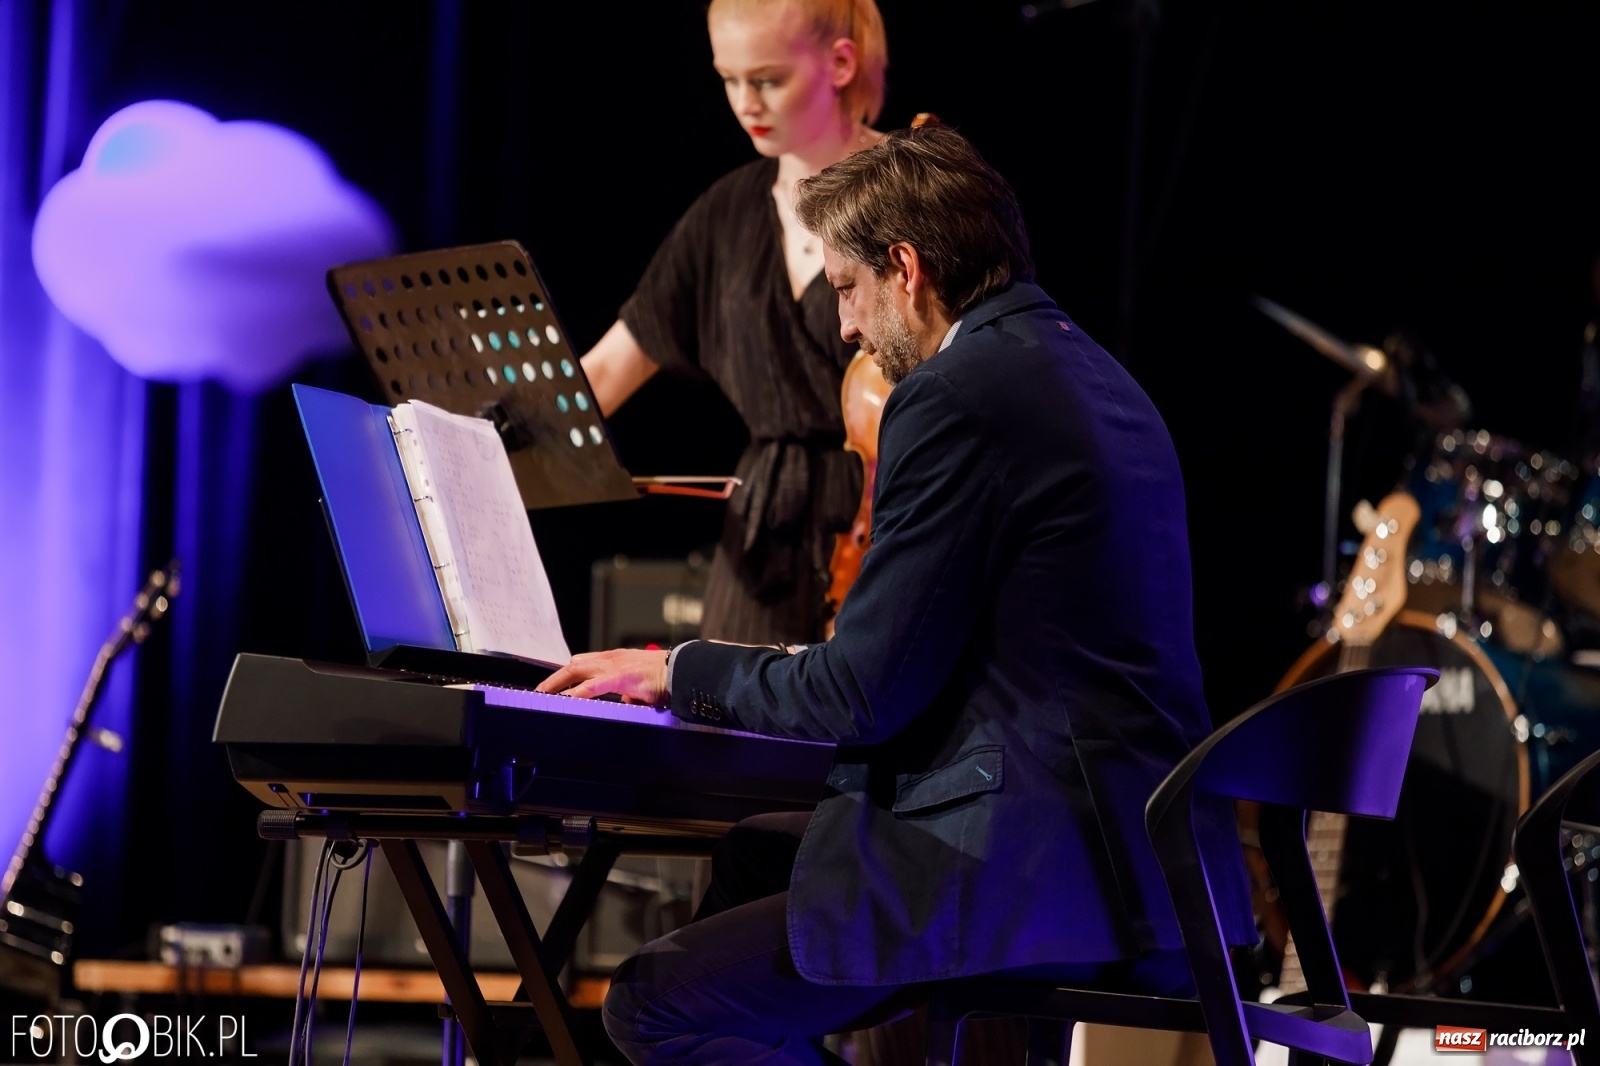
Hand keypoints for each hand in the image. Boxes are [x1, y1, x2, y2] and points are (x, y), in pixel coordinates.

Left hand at [537, 648, 669, 705]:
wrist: (682, 671)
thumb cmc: (664, 678)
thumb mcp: (640, 686)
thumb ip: (629, 693)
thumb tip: (625, 703)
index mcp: (614, 660)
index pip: (583, 663)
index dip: (566, 674)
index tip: (551, 686)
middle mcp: (611, 659)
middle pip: (574, 665)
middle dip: (554, 679)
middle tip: (538, 692)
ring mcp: (615, 666)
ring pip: (578, 671)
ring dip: (558, 683)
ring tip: (543, 695)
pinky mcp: (621, 677)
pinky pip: (595, 685)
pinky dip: (579, 692)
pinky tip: (568, 699)